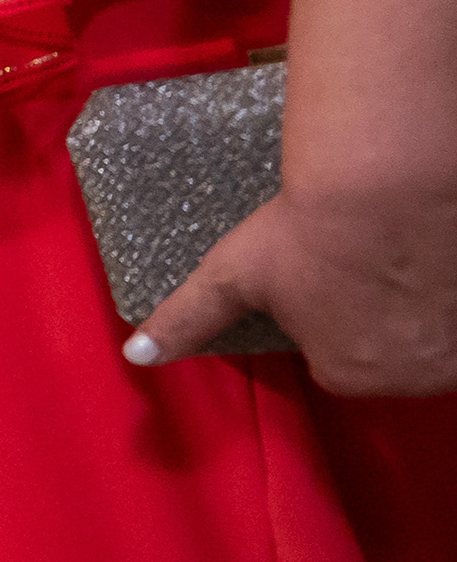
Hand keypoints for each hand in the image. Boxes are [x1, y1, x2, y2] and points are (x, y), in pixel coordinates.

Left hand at [131, 181, 456, 394]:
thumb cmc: (305, 228)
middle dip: (382, 315)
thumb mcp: (233, 274)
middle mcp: (409, 378)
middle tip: (371, 260)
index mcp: (346, 374)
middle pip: (392, 351)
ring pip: (435, 336)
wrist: (387, 183)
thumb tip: (136, 356)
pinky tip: (440, 260)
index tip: (333, 272)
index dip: (333, 311)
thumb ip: (187, 320)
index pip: (338, 355)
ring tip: (408, 255)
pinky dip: (455, 298)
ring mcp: (456, 352)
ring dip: (426, 308)